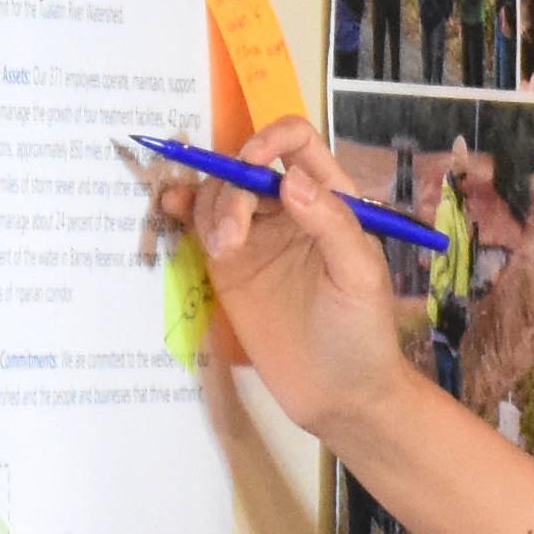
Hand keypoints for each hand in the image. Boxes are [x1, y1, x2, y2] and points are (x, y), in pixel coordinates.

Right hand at [159, 117, 417, 445]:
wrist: (339, 394)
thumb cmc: (362, 334)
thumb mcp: (358, 276)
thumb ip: (331, 223)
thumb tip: (290, 177)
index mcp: (332, 202)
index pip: (297, 143)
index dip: (269, 139)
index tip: (249, 164)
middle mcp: (292, 210)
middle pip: (245, 166)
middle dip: (229, 187)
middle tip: (231, 239)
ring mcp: (257, 235)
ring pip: (218, 191)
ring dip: (209, 207)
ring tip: (222, 251)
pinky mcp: (229, 263)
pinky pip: (199, 222)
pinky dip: (181, 208)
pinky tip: (171, 208)